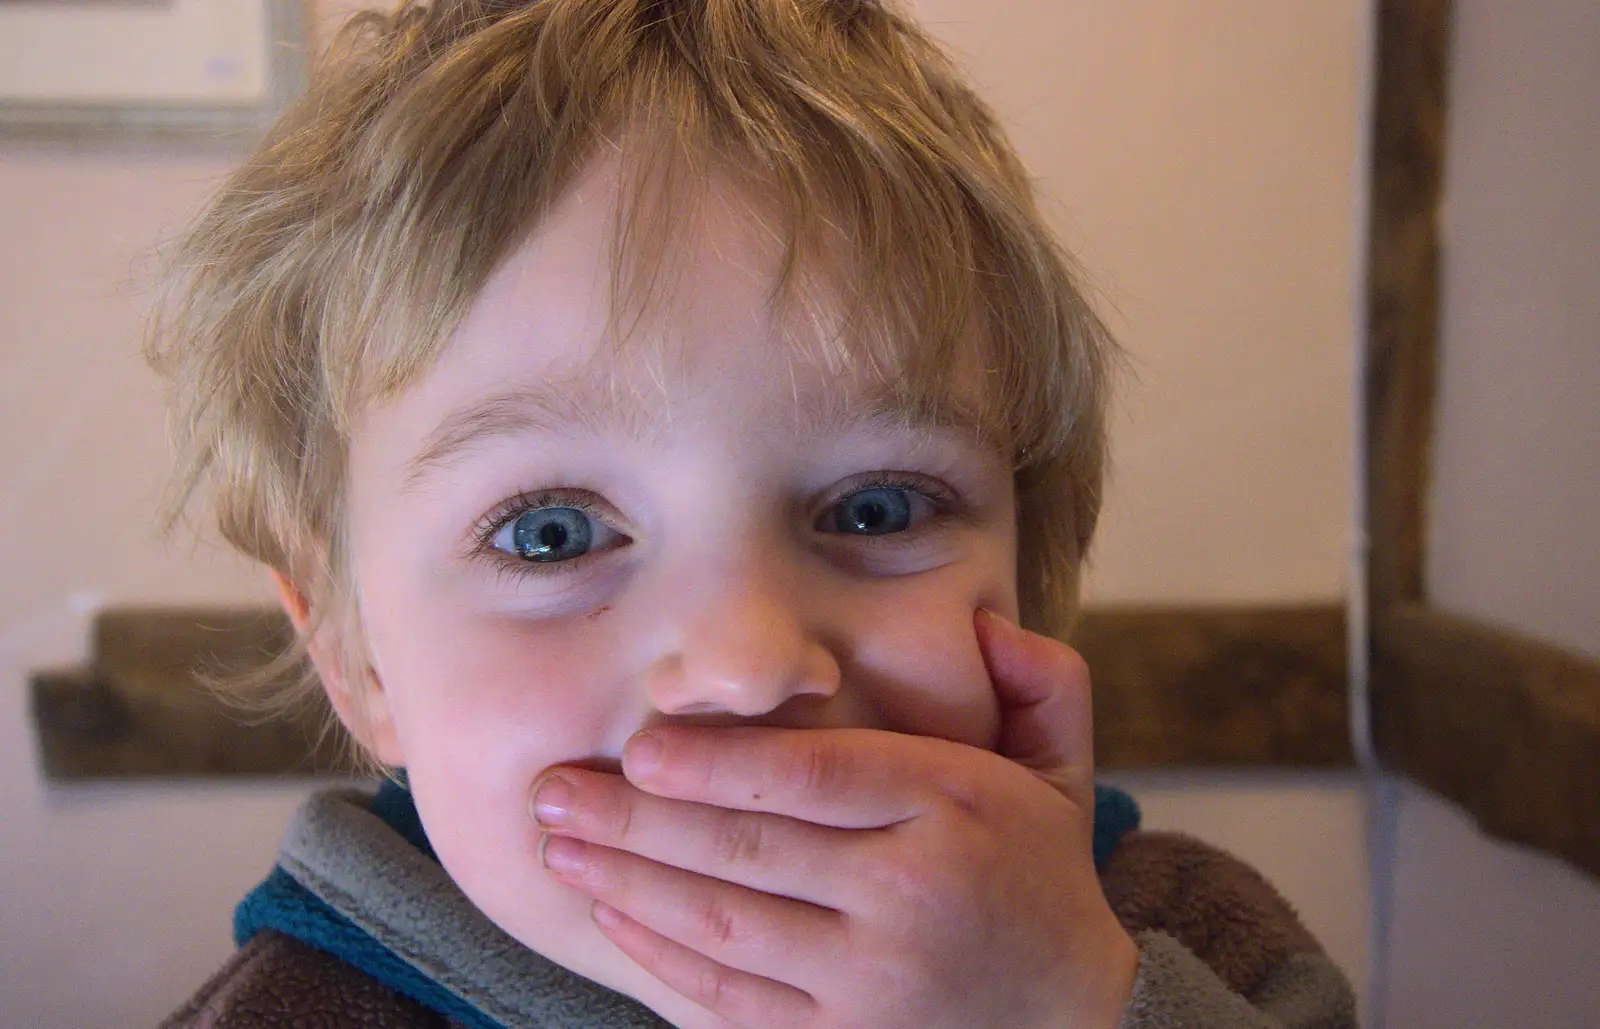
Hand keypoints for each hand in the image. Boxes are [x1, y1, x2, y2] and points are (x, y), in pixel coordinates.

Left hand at [529, 609, 1137, 1028]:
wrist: (1077, 1028)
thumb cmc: (1040, 881)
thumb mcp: (1063, 772)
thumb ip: (1041, 684)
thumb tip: (986, 622)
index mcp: (957, 808)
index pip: (818, 776)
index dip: (716, 763)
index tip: (638, 748)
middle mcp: (912, 896)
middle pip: (751, 850)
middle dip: (635, 819)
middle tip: (553, 791)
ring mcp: (875, 984)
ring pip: (726, 927)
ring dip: (629, 884)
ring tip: (562, 847)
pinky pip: (733, 1002)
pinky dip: (664, 960)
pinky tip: (614, 918)